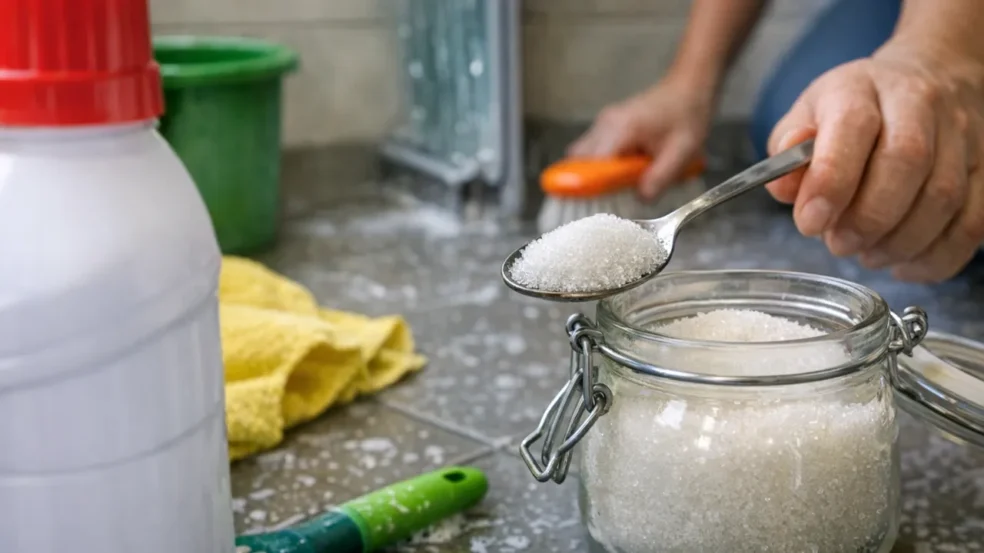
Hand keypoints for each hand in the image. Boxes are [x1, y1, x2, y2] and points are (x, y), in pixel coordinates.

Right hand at [568, 75, 713, 199]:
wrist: (688, 89)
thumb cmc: (687, 116)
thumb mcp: (682, 152)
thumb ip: (660, 178)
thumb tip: (641, 199)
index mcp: (621, 128)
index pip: (590, 163)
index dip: (588, 185)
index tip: (593, 203)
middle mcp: (605, 124)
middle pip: (578, 160)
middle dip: (590, 180)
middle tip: (612, 193)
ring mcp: (602, 123)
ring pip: (581, 156)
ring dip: (596, 173)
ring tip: (623, 180)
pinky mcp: (606, 127)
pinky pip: (592, 151)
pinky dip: (601, 165)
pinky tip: (623, 169)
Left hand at [767, 40, 983, 282]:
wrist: (928, 79)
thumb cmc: (855, 109)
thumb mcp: (807, 117)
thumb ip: (788, 155)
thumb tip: (784, 189)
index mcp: (862, 88)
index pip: (852, 125)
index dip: (830, 180)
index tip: (810, 222)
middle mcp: (919, 104)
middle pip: (907, 161)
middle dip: (868, 217)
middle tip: (839, 243)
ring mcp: (962, 135)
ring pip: (944, 195)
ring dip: (900, 241)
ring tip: (868, 253)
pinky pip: (972, 222)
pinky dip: (936, 257)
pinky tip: (903, 264)